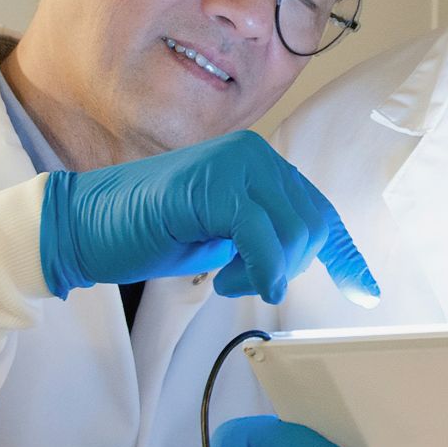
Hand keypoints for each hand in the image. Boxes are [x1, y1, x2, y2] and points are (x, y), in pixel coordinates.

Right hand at [39, 129, 378, 304]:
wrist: (83, 226)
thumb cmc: (150, 233)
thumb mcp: (224, 236)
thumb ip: (265, 234)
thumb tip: (303, 255)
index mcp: (259, 163)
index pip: (319, 209)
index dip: (345, 254)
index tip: (364, 291)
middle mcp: (254, 155)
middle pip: (313, 225)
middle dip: (291, 266)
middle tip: (244, 281)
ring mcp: (234, 165)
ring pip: (293, 232)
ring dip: (269, 271)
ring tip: (226, 278)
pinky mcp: (212, 187)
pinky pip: (262, 237)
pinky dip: (261, 270)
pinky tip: (237, 283)